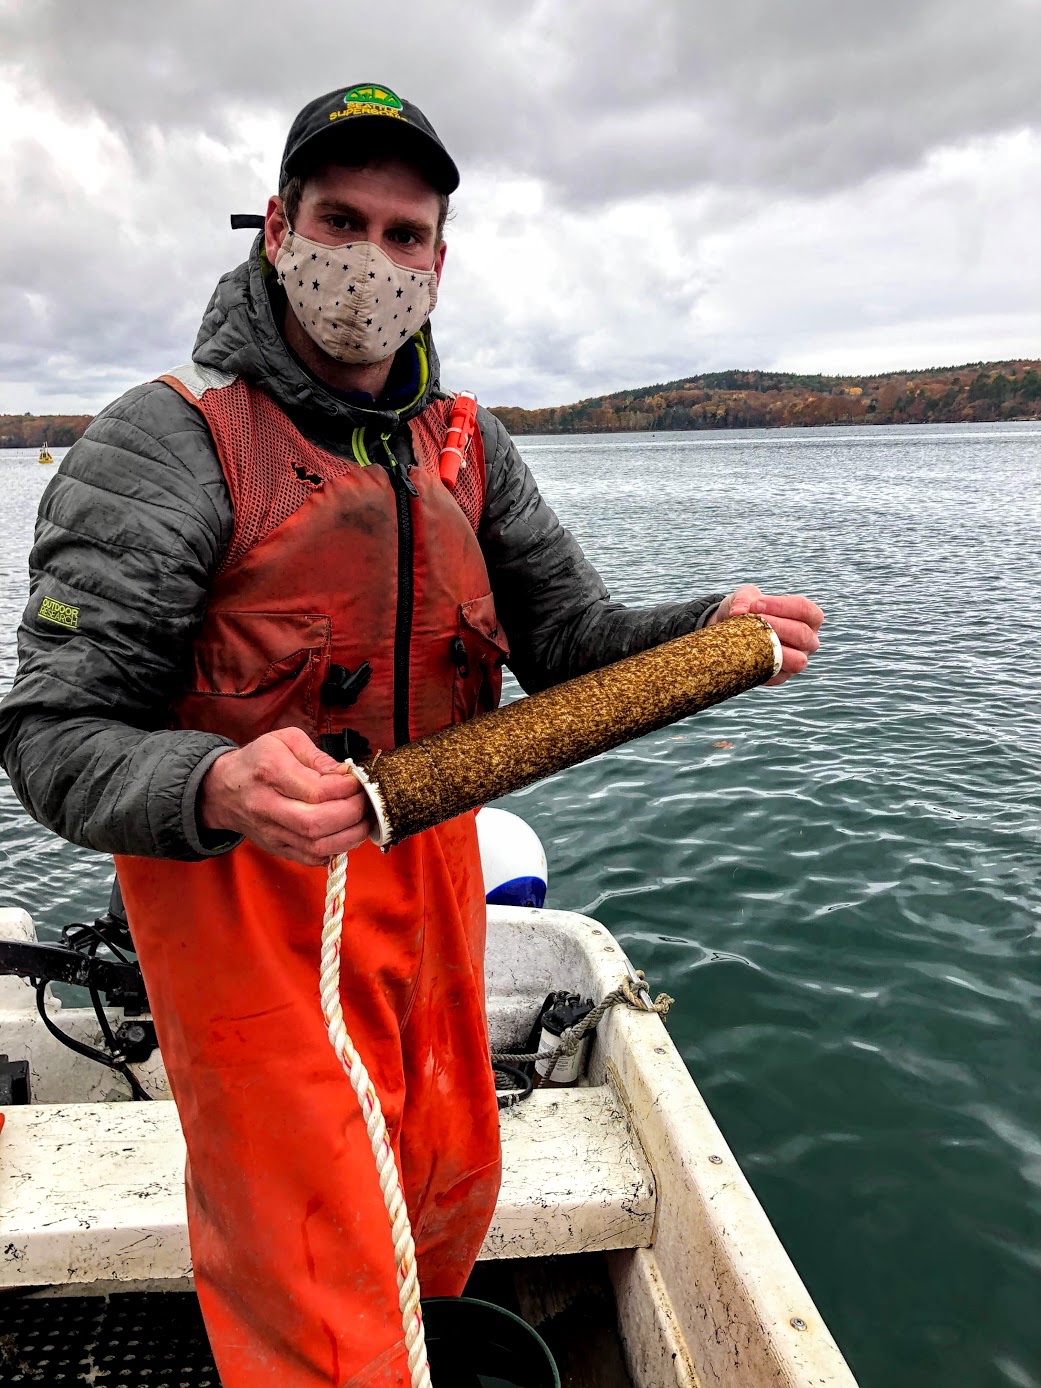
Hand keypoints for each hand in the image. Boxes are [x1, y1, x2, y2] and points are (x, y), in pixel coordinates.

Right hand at [198, 727, 373, 865]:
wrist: (222, 790)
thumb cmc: (258, 761)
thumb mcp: (284, 740)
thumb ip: (317, 756)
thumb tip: (345, 774)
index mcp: (270, 771)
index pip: (316, 790)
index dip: (346, 789)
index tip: (358, 781)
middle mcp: (268, 806)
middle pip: (317, 823)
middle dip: (352, 813)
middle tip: (366, 802)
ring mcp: (271, 833)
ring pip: (316, 846)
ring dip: (349, 836)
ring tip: (363, 820)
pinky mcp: (276, 849)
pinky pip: (311, 859)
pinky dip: (335, 850)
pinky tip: (345, 834)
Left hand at [709, 584, 823, 685]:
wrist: (734, 633)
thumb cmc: (749, 611)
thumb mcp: (746, 598)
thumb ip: (744, 599)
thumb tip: (738, 613)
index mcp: (808, 617)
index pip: (805, 609)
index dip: (781, 606)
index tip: (755, 604)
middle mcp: (809, 640)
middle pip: (802, 634)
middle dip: (777, 626)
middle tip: (753, 621)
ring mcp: (798, 660)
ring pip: (798, 660)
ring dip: (774, 649)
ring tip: (752, 639)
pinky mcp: (782, 676)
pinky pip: (778, 676)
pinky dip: (763, 665)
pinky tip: (747, 655)